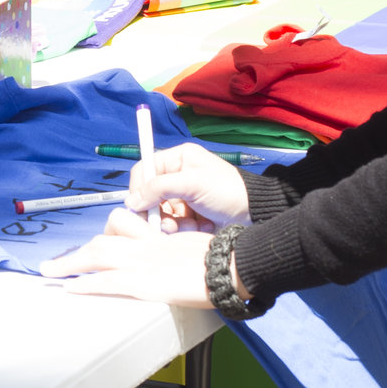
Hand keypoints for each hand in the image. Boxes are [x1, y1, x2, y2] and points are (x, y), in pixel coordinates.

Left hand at [39, 209, 216, 305]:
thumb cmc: (222, 261)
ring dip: (70, 265)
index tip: (86, 250)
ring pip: (98, 257)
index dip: (100, 240)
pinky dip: (86, 283)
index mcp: (157, 241)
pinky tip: (70, 288)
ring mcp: (144, 264)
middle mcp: (145, 248)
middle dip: (75, 254)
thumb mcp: (193, 252)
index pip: (121, 230)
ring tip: (49, 272)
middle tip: (52, 263)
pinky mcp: (145, 283)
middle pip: (102, 243)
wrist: (233, 265)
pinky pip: (108, 281)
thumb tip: (170, 268)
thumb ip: (176, 257)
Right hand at [125, 143, 248, 227]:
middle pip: (149, 195)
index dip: (139, 189)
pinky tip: (200, 228)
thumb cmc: (227, 191)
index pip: (144, 170)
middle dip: (158, 212)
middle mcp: (177, 176)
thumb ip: (159, 188)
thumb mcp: (192, 184)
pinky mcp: (189, 215)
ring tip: (191, 226)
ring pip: (160, 213)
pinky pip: (174, 223)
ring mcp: (183, 196)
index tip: (140, 207)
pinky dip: (184, 229)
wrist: (255, 214)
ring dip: (173, 223)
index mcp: (178, 159)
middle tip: (167, 225)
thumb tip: (131, 201)